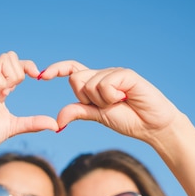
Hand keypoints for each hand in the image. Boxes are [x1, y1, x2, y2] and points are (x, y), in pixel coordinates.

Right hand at [0, 52, 59, 152]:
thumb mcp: (14, 127)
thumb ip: (33, 123)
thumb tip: (54, 124)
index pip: (16, 65)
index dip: (29, 67)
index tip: (39, 76)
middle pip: (10, 57)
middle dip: (19, 72)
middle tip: (13, 91)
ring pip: (3, 60)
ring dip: (10, 76)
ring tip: (4, 94)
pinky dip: (0, 82)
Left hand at [39, 60, 182, 140]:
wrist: (152, 126)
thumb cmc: (128, 120)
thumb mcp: (98, 116)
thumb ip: (79, 112)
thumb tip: (57, 120)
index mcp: (95, 83)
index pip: (72, 70)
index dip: (57, 69)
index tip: (42, 76)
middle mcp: (103, 74)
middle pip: (76, 80)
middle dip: (86, 98)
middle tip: (106, 105)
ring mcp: (114, 73)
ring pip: (89, 84)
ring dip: (102, 101)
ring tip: (120, 103)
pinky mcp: (126, 74)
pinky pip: (105, 84)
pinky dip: (112, 96)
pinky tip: (126, 98)